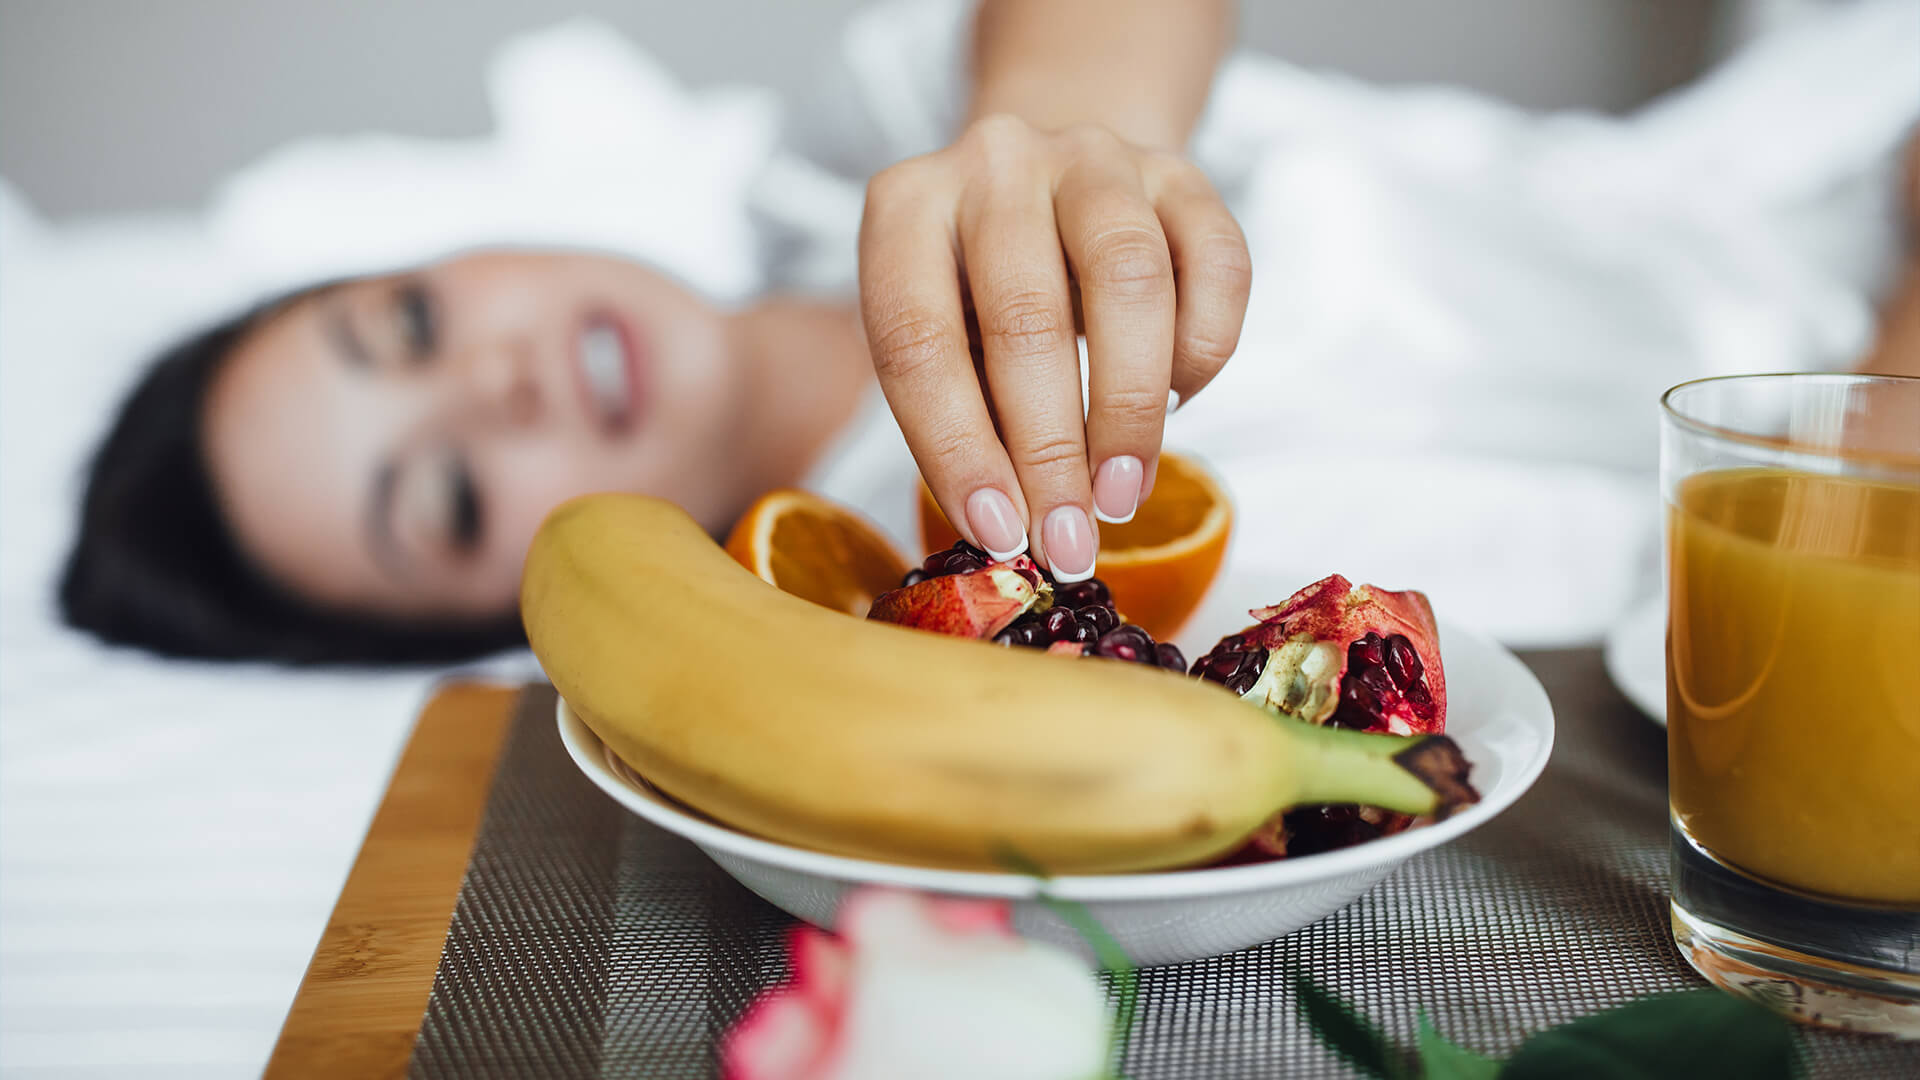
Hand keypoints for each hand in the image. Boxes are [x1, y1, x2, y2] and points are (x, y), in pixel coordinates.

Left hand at [859, 114, 1250, 580]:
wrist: (1052, 185)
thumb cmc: (980, 292)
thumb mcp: (941, 342)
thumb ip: (962, 418)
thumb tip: (1013, 529)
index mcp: (905, 207)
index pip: (918, 340)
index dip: (956, 448)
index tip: (996, 531)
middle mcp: (994, 162)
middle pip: (1025, 317)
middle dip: (1049, 451)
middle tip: (1068, 538)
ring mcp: (1092, 158)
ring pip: (1129, 280)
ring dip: (1130, 409)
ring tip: (1122, 494)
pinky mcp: (1178, 172)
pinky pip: (1216, 263)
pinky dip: (1202, 350)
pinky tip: (1179, 401)